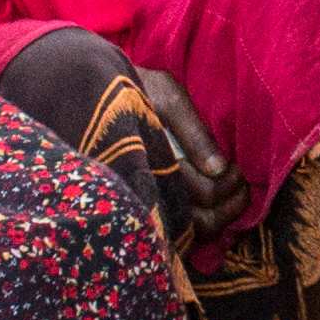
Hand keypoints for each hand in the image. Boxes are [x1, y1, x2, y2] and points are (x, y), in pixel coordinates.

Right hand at [0, 27, 237, 231]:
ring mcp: (137, 201)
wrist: (78, 90)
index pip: (205, 194)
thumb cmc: (125, 86)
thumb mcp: (163, 95)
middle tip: (241, 187)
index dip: (229, 186)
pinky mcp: (136, 202)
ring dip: (216, 216)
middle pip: (200, 225)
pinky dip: (195, 222)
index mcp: (151, 162)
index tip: (237, 169)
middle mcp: (143, 189)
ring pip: (187, 233)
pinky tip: (207, 201)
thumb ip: (193, 131)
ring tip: (229, 192)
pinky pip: (171, 229)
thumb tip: (218, 168)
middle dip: (228, 208)